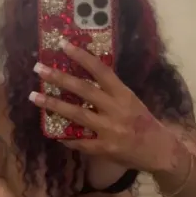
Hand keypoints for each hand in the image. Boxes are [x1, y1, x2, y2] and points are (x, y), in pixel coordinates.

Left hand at [29, 41, 181, 173]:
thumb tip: (85, 77)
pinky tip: (52, 133)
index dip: (82, 57)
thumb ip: (111, 92)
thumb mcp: (132, 101)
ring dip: (54, 105)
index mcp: (124, 95)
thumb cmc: (145, 123)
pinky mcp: (105, 149)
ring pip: (77, 115)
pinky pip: (80, 142)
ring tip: (35, 97)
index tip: (63, 45)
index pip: (101, 70)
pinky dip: (65, 137)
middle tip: (39, 69)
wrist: (160, 151)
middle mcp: (116, 110)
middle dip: (59, 78)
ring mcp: (109, 130)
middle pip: (84, 90)